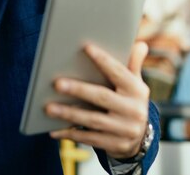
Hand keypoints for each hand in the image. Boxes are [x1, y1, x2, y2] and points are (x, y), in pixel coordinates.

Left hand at [46, 42, 149, 159]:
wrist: (140, 139)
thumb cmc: (130, 102)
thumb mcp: (135, 84)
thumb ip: (133, 64)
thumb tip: (140, 44)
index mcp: (137, 90)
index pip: (118, 72)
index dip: (103, 60)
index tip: (86, 47)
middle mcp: (134, 110)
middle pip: (102, 97)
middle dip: (78, 89)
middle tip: (56, 83)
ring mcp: (125, 129)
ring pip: (93, 120)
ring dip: (69, 114)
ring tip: (49, 107)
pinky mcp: (115, 145)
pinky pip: (89, 139)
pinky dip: (71, 134)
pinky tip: (54, 130)